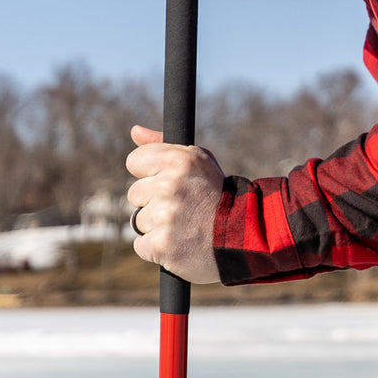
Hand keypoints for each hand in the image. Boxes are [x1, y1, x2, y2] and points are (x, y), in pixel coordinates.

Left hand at [125, 124, 226, 282]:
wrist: (242, 235)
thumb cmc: (216, 195)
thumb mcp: (198, 161)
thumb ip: (162, 145)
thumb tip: (135, 130)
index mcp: (179, 160)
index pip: (135, 161)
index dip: (149, 173)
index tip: (166, 181)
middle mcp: (169, 186)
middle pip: (135, 193)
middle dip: (153, 201)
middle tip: (181, 206)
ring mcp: (164, 217)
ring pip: (138, 220)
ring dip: (156, 225)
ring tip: (183, 225)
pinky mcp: (161, 245)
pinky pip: (141, 244)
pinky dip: (156, 247)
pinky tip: (178, 242)